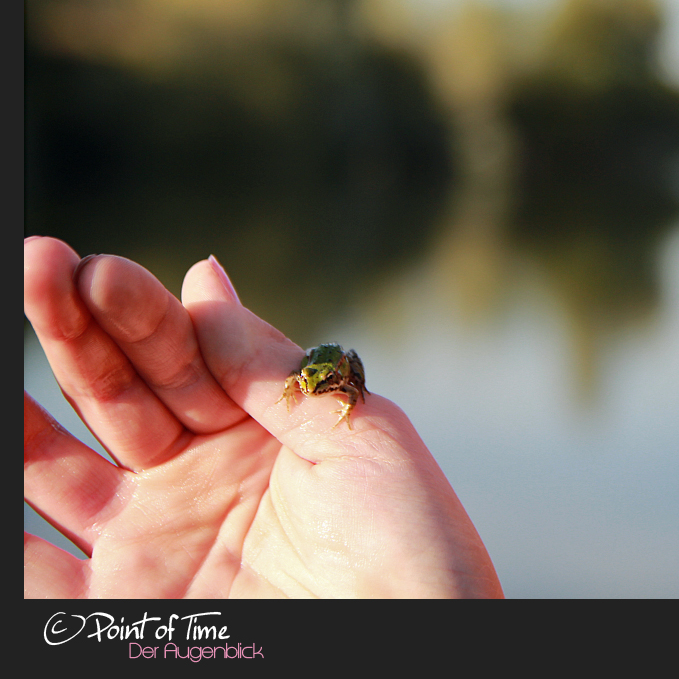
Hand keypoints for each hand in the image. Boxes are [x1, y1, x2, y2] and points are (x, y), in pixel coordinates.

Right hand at [23, 237, 502, 597]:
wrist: (412, 641)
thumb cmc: (408, 541)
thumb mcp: (354, 434)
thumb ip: (269, 366)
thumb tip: (201, 277)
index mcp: (260, 428)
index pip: (185, 356)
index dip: (144, 312)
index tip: (100, 268)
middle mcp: (199, 477)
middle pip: (119, 393)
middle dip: (77, 330)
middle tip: (42, 264)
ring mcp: (156, 540)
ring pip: (61, 465)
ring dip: (27, 411)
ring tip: (9, 319)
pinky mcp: (125, 606)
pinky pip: (43, 571)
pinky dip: (10, 532)